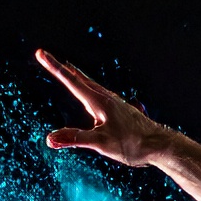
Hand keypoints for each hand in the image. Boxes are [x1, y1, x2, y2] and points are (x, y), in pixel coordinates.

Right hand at [37, 48, 169, 166]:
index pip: (71, 81)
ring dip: (75, 76)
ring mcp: (114, 103)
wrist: (160, 146)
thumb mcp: (101, 144)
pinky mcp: (120, 111)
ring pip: (90, 85)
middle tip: (47, 57)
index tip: (41, 53)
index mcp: (99, 102)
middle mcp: (106, 98)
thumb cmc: (133, 145)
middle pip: (79, 79)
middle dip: (61, 68)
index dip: (54, 68)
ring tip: (67, 69)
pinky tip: (92, 94)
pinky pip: (99, 94)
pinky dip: (88, 88)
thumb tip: (50, 139)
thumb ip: (76, 139)